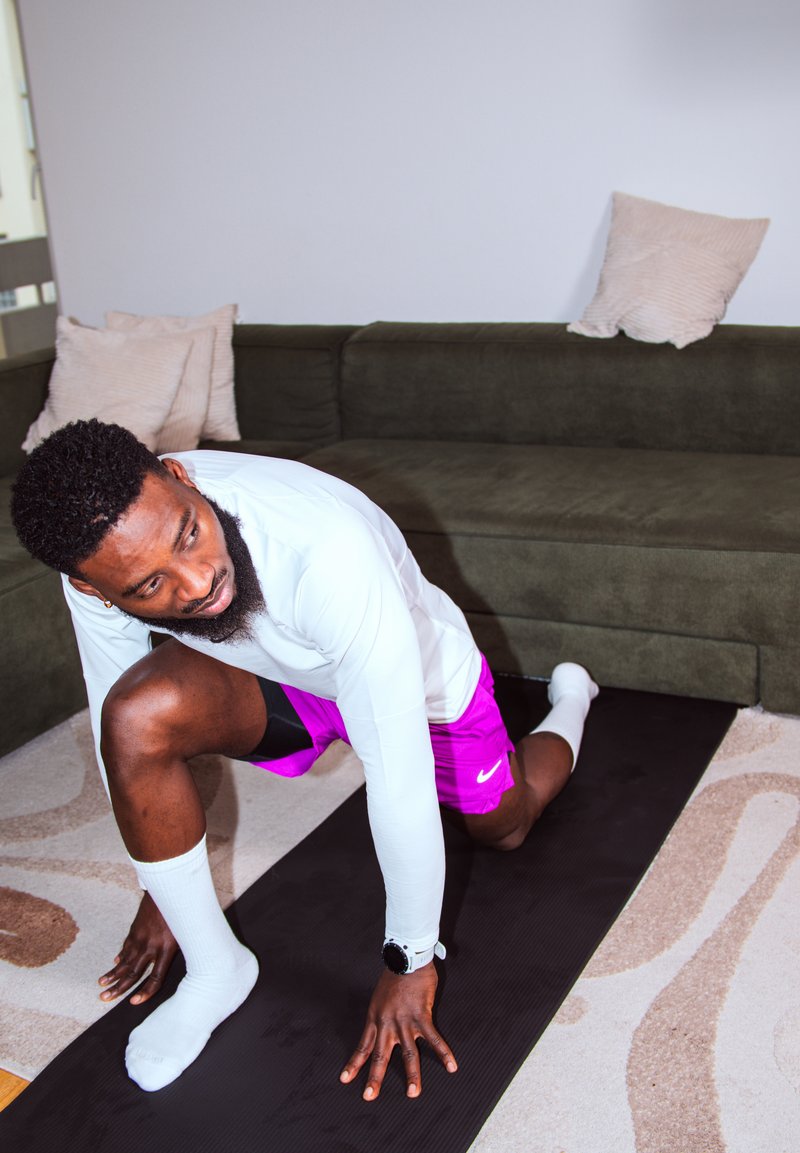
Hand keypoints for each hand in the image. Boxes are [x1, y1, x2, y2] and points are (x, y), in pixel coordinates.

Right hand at [98, 891, 177, 1004]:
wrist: (168, 889)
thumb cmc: (183, 912)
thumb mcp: (188, 933)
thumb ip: (179, 951)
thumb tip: (177, 964)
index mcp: (166, 949)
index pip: (155, 978)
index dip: (145, 992)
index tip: (134, 1002)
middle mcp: (151, 946)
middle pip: (133, 972)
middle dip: (118, 987)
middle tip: (104, 998)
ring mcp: (140, 937)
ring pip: (124, 961)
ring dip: (112, 974)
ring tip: (102, 984)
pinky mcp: (135, 930)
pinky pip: (126, 947)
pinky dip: (120, 957)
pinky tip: (115, 964)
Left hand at [340, 963, 456, 1100]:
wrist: (406, 958)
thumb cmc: (394, 975)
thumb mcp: (379, 997)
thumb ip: (382, 1014)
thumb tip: (385, 1025)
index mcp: (375, 1019)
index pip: (363, 1046)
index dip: (354, 1064)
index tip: (345, 1079)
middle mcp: (387, 1024)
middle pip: (380, 1056)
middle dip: (374, 1078)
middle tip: (369, 1096)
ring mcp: (405, 1022)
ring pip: (407, 1054)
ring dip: (412, 1075)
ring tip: (414, 1093)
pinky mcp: (422, 1016)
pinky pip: (434, 1039)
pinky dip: (444, 1053)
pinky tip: (451, 1066)